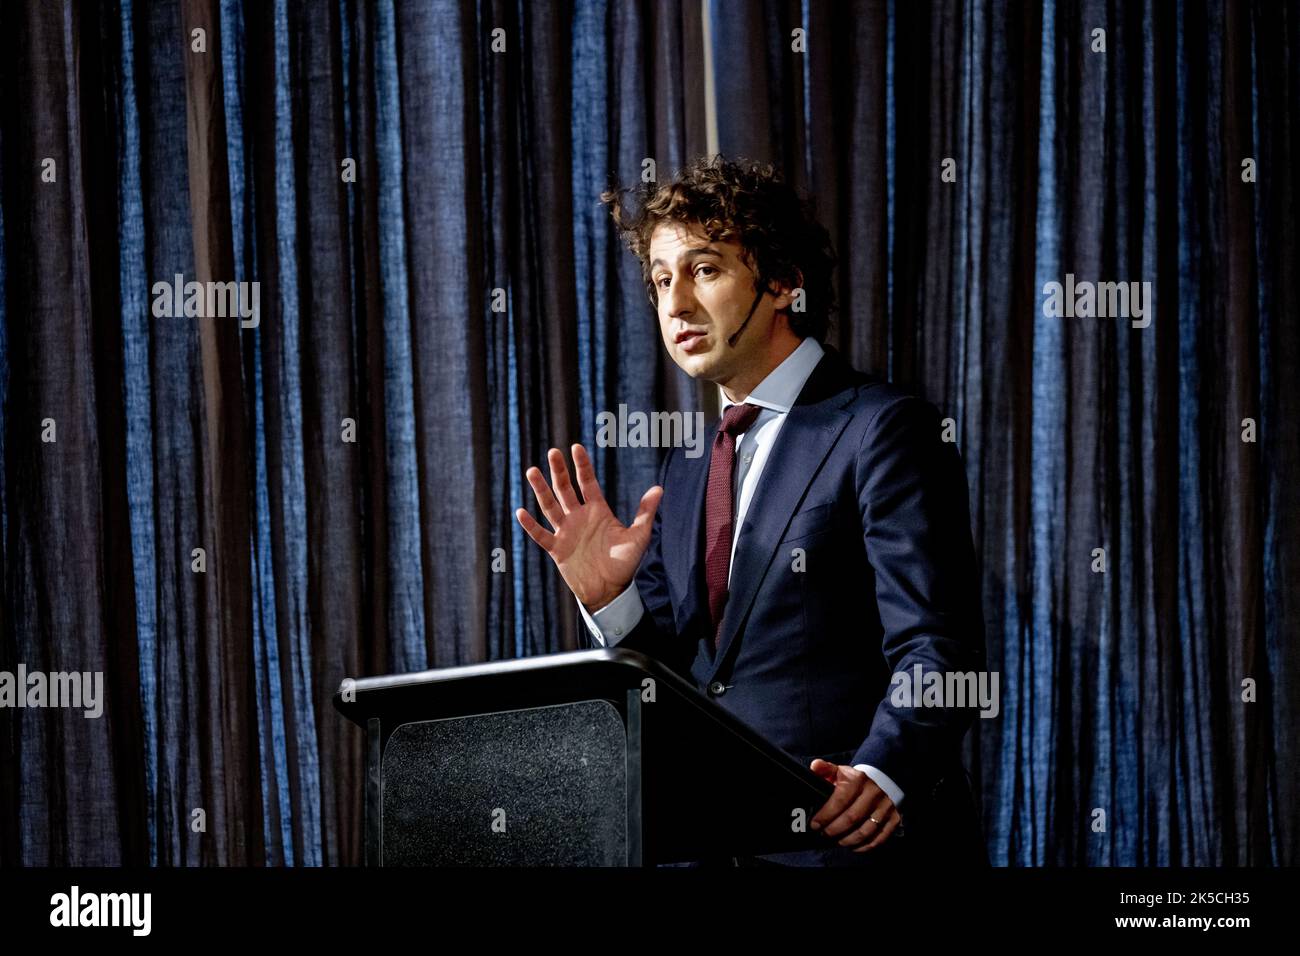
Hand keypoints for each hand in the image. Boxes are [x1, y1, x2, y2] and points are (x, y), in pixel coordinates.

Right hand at [515, 443, 662, 610]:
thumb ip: (645, 512)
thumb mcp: (638, 535)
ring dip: (541, 490)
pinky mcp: (557, 549)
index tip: (576, 447)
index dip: (582, 465)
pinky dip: (531, 526)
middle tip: (553, 452)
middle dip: (559, 471)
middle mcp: (579, 517)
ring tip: (532, 472)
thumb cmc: (625, 562)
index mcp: (598, 510)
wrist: (610, 590)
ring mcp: (566, 532)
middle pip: (566, 489)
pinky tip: (521, 512)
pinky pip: (541, 535)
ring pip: (550, 507)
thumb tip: (659, 488)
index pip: (588, 482)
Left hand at [808, 759, 902, 851]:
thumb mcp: (841, 771)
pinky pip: (878, 838)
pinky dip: (864, 846)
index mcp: (858, 780)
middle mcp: (873, 793)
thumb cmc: (856, 781)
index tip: (815, 824)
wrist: (883, 781)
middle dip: (834, 830)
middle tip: (824, 834)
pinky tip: (853, 846)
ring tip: (837, 841)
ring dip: (848, 840)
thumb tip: (815, 766)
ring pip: (865, 831)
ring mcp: (885, 807)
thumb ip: (825, 769)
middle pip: (851, 819)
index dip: (825, 816)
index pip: (839, 801)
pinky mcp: (893, 819)